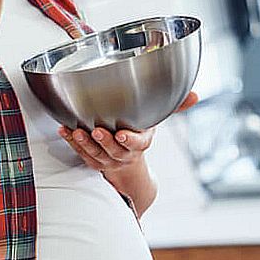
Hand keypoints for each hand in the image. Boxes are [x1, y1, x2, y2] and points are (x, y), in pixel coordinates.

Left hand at [57, 92, 198, 175]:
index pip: (138, 145)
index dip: (130, 141)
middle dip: (105, 142)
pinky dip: (72, 143)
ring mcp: (107, 159)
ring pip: (96, 154)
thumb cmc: (141, 134)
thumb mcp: (157, 120)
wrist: (129, 164)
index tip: (122, 135)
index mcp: (141, 144)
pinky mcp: (93, 159)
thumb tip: (195, 95)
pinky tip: (64, 130)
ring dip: (85, 143)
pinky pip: (81, 153)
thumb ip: (174, 106)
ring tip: (77, 131)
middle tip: (97, 130)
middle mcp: (124, 154)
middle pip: (114, 151)